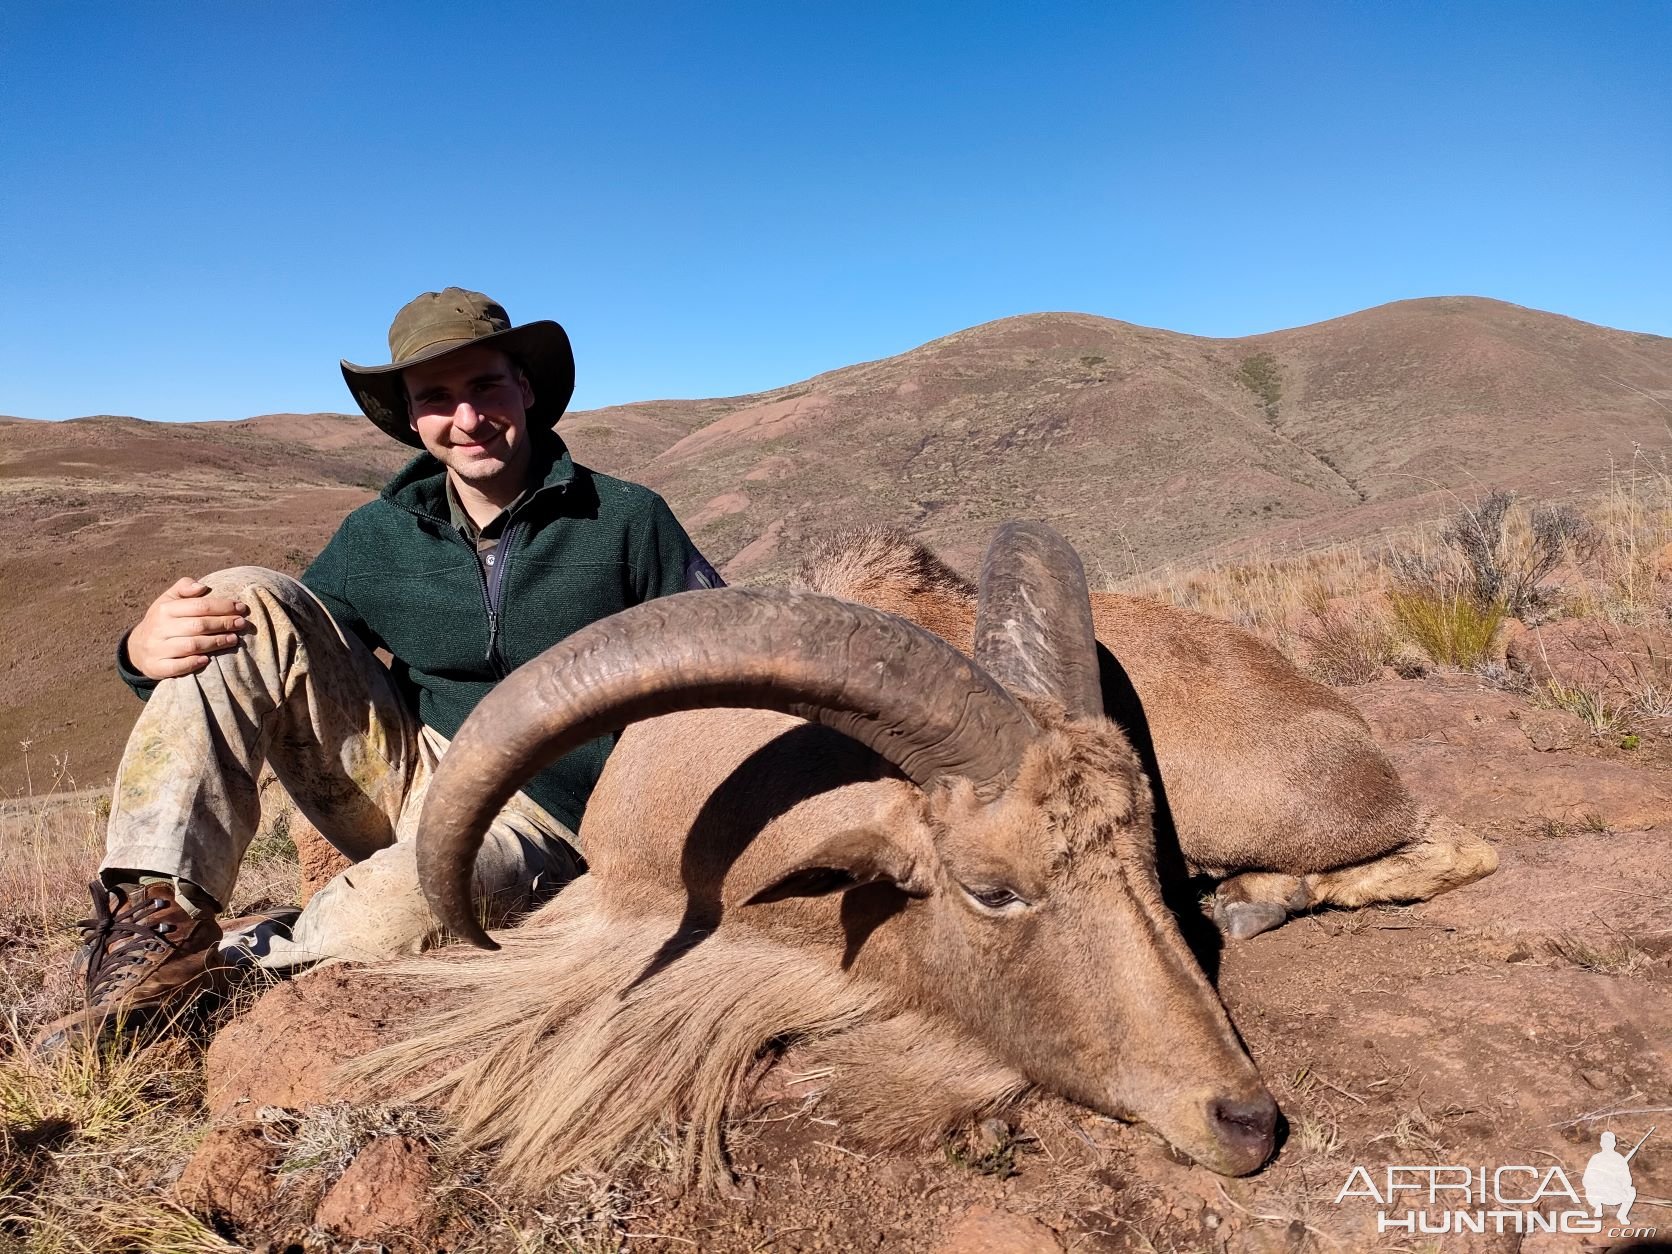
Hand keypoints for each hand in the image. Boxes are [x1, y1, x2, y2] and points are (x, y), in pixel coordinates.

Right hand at [126, 578, 251, 679]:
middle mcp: (160, 628)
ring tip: (234, 639)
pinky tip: (208, 660)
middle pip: (198, 626)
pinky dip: (192, 663)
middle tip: (242, 624)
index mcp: (165, 609)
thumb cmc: (163, 620)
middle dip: (223, 624)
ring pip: (191, 646)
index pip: (199, 606)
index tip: (241, 608)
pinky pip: (176, 666)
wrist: (138, 647)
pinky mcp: (156, 667)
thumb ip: (184, 588)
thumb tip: (202, 586)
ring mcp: (157, 649)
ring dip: (215, 643)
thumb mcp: (168, 600)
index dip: (223, 606)